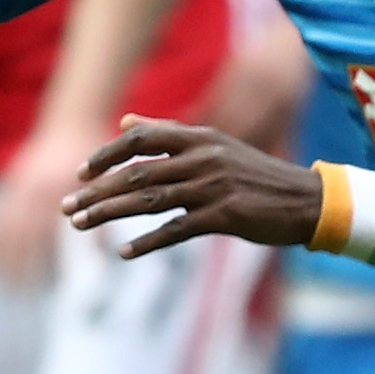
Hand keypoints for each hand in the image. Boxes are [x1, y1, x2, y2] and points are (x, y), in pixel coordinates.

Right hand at [0, 114, 107, 286]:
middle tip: (14, 293)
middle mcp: (32, 188)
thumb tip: (107, 255)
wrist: (72, 119)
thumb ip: (102, 215)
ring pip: (3, 225)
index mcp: (55, 189)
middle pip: (18, 233)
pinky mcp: (13, 183)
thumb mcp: (103, 181)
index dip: (39, 259)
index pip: (43, 232)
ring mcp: (19, 185)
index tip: (39, 286)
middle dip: (15, 263)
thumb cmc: (95, 153)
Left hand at [63, 116, 324, 256]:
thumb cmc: (256, 175)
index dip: (106, 155)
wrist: (306, 201)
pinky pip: (176, 230)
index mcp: (199, 137)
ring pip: (148, 200)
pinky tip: (123, 252)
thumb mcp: (215, 145)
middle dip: (96, 191)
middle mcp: (203, 158)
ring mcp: (214, 187)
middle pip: (136, 173)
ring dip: (109, 214)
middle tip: (67, 207)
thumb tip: (125, 121)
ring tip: (80, 226)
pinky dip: (147, 242)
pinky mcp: (225, 217)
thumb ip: (169, 134)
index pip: (140, 138)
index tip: (80, 173)